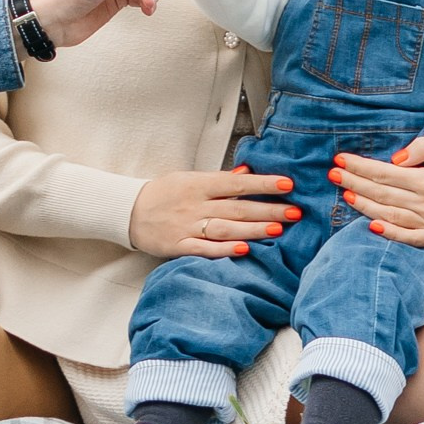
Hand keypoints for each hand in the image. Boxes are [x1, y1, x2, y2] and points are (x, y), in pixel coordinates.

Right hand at [128, 167, 300, 259]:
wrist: (128, 211)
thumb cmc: (164, 193)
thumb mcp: (189, 179)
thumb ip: (219, 180)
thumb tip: (246, 172)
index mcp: (199, 184)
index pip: (237, 183)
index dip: (263, 183)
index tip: (287, 184)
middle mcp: (196, 204)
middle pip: (237, 207)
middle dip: (267, 209)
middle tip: (294, 211)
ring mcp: (187, 226)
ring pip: (225, 228)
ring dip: (252, 229)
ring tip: (277, 229)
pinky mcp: (179, 245)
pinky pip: (204, 249)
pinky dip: (223, 250)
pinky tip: (243, 250)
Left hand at [328, 131, 423, 246]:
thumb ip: (423, 148)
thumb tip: (396, 160)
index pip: (385, 173)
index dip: (360, 166)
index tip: (339, 160)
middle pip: (382, 193)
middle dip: (354, 182)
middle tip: (332, 174)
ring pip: (390, 215)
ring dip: (364, 205)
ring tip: (344, 193)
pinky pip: (409, 238)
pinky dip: (389, 233)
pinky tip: (370, 226)